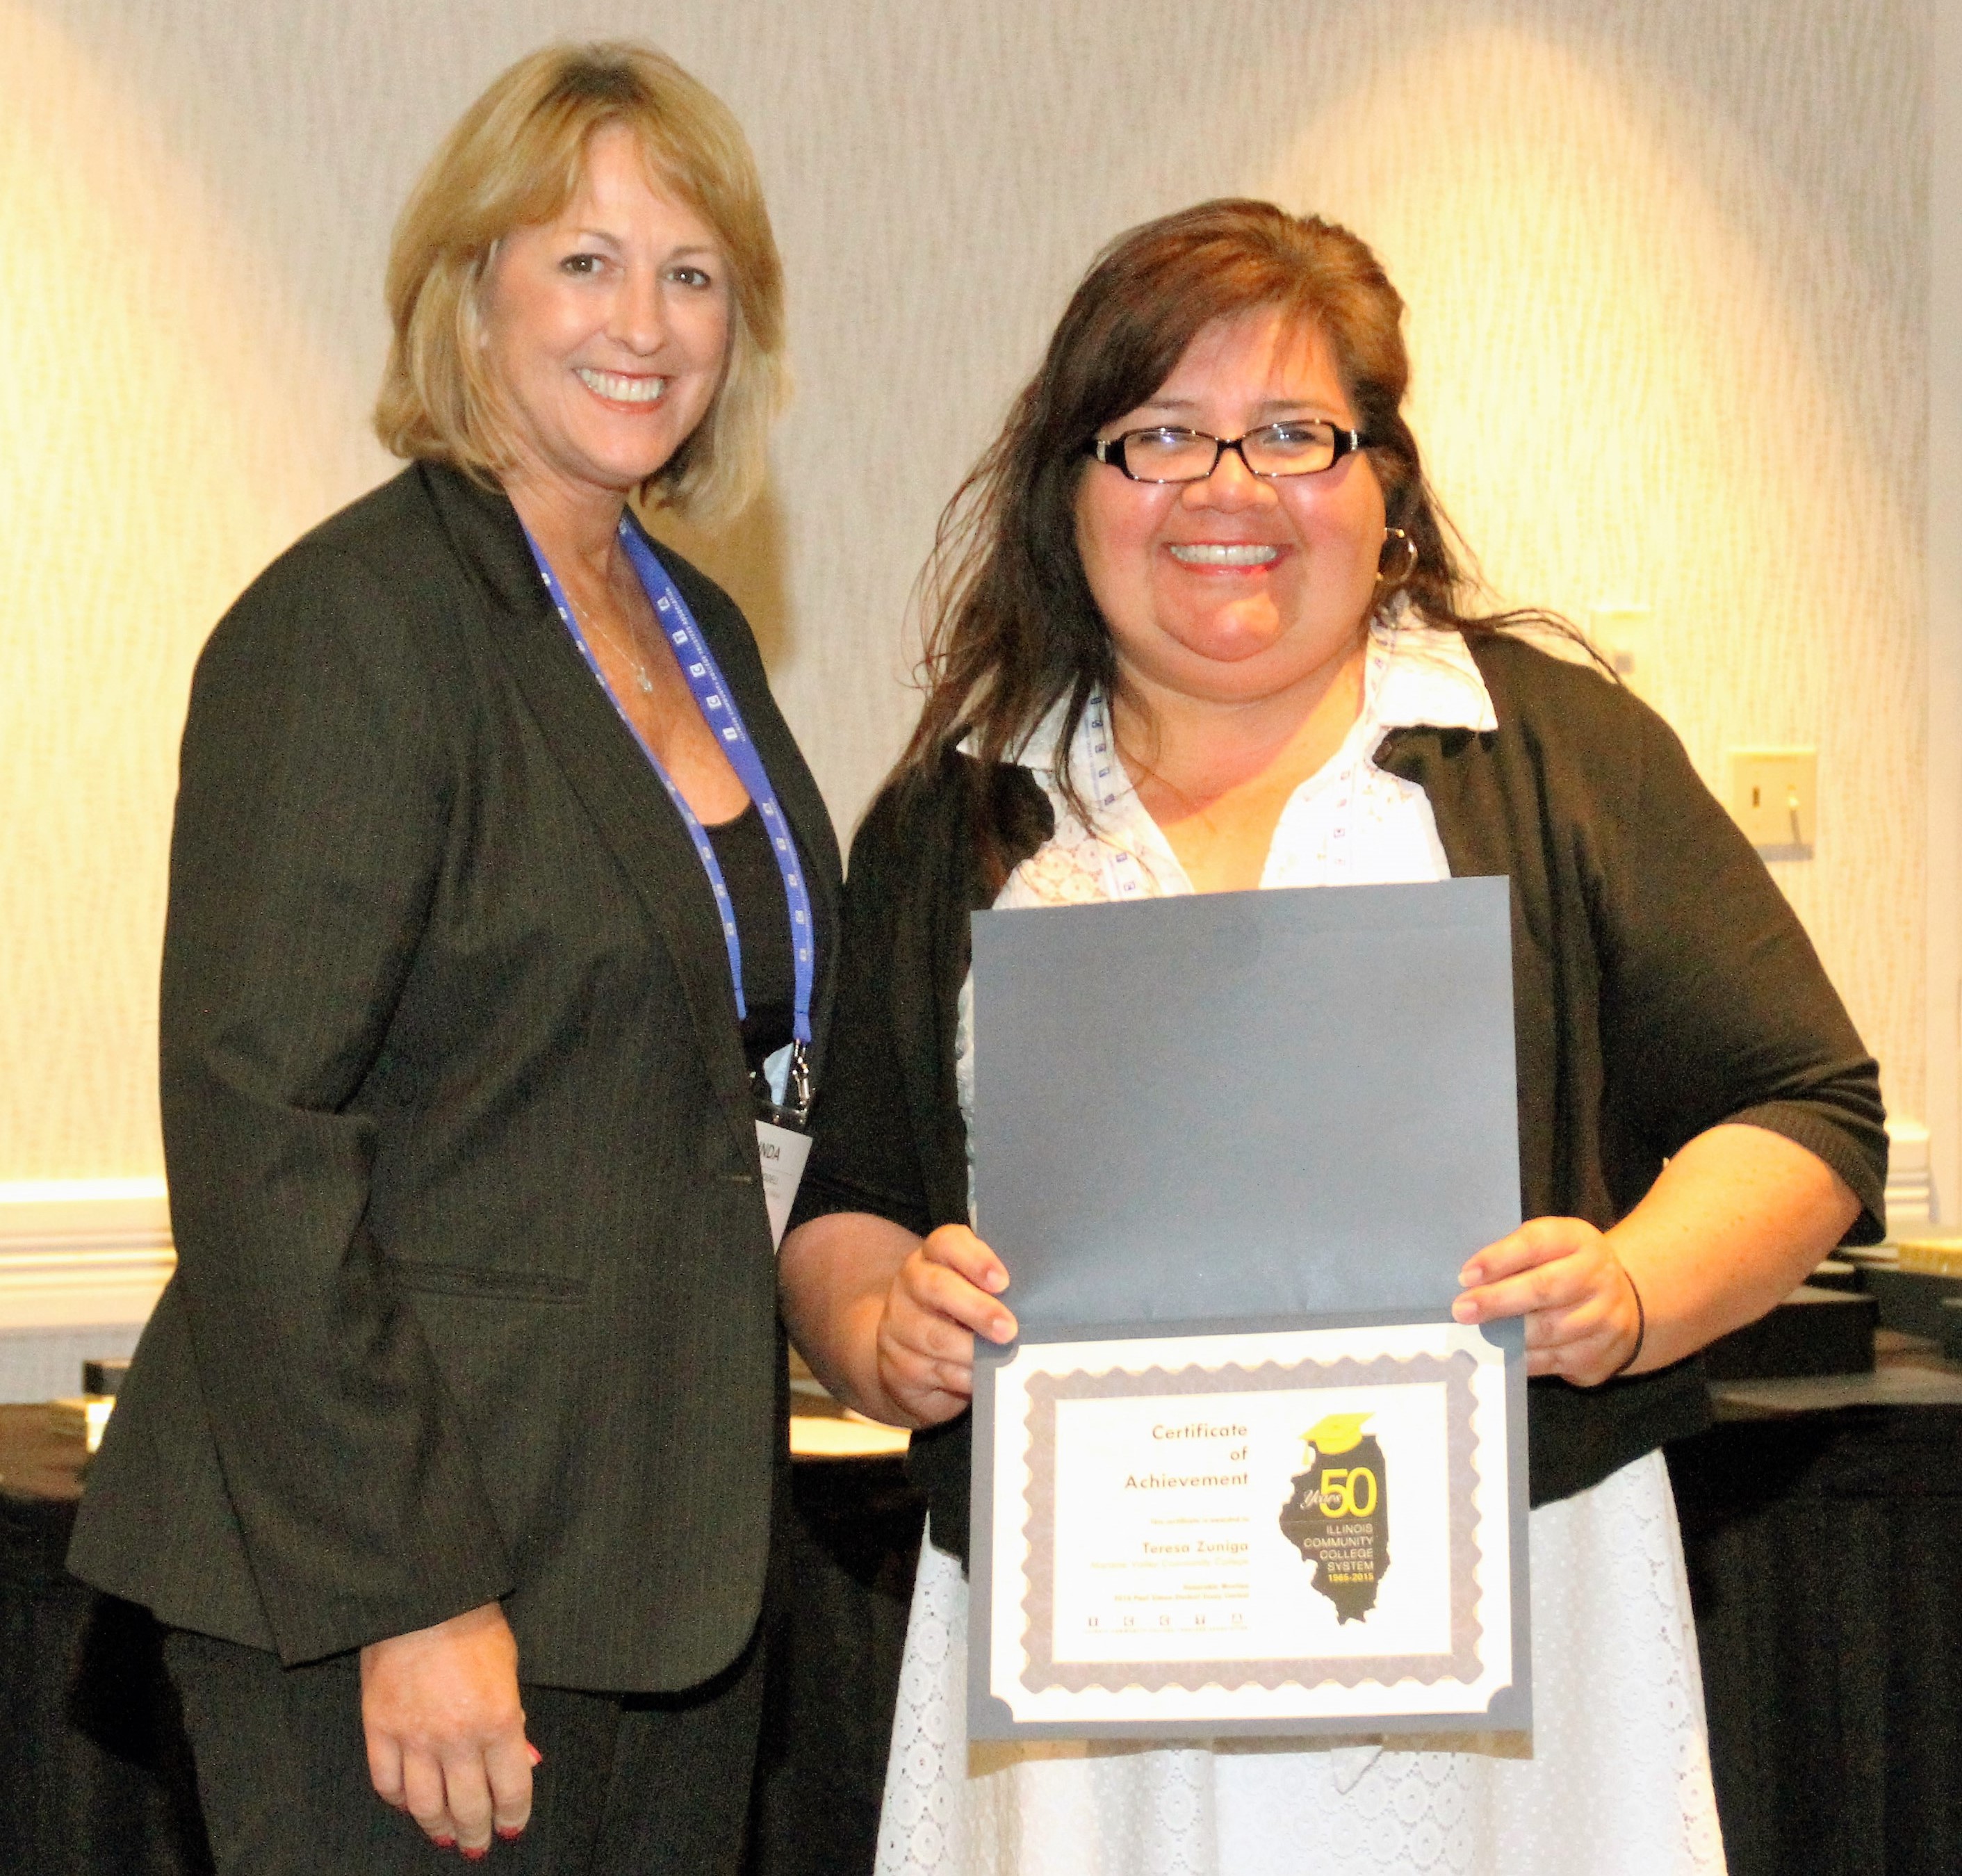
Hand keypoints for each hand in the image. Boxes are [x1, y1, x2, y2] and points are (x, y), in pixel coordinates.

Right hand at [360, 1601, 536, 1854]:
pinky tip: (409, 1804)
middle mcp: (457, 1738)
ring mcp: (414, 1737)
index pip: (511, 1789)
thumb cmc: (474, 1625)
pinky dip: (399, 1801)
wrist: (423, 1597)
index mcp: (498, 1721)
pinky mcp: (379, 1729)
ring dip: (437, 1828)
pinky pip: (387, 1783)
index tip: (512, 1828)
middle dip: (476, 1833)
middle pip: (468, 1808)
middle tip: (477, 1846)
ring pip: (425, 1806)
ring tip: (445, 1836)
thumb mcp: (510, 1667)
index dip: (513, 1816)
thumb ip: (513, 1720)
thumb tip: (522, 1762)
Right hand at [874, 1224, 1017, 1425]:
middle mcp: (910, 1284)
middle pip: (937, 1287)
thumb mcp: (977, 1293)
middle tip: (1009, 1329)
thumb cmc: (962, 1316)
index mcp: (933, 1256)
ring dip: (971, 1350)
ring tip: (1001, 1359)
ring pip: (934, 1336)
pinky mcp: (896, 1364)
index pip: (947, 1243)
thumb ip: (998, 1288)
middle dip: (977, 1309)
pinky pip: (931, 1371)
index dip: (975, 1259)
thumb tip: (1040, 1300)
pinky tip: (979, 1380)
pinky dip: (961, 1378)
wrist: (911, 1355)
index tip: (1002, 1281)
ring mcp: (897, 1325)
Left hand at [1452, 1217, 1641, 1385]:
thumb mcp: (1550, 1248)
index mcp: (1578, 1240)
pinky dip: (1521, 1360)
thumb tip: (1468, 1281)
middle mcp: (1598, 1276)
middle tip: (1461, 1310)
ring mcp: (1606, 1318)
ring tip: (1474, 1335)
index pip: (1536, 1243)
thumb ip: (1515, 1256)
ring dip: (1506, 1335)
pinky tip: (1498, 1356)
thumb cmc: (1565, 1269)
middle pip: (1545, 1288)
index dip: (1499, 1259)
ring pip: (1549, 1330)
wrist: (1624, 1304)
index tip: (1466, 1276)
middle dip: (1498, 1300)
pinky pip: (1554, 1361)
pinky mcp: (1601, 1355)